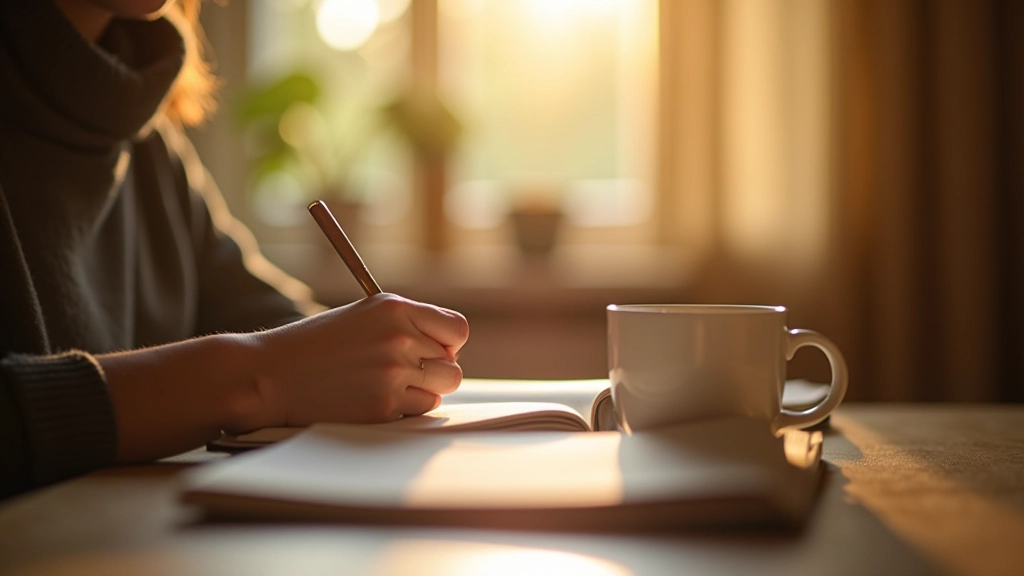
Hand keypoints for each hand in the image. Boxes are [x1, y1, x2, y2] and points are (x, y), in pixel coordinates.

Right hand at [245, 293, 468, 428]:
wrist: (270, 375)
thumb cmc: (315, 346)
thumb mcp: (363, 316)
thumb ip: (407, 325)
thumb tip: (449, 352)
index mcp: (395, 308)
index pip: (457, 329)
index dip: (450, 344)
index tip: (435, 351)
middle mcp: (399, 337)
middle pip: (453, 364)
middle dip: (436, 371)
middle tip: (406, 373)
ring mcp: (392, 373)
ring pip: (442, 389)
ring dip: (423, 391)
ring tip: (390, 386)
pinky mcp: (383, 406)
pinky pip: (419, 410)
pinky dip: (404, 409)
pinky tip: (373, 398)